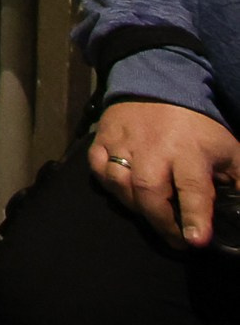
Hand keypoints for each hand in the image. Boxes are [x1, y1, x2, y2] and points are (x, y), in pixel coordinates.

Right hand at [91, 100, 239, 246]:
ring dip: (135, 206)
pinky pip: (97, 168)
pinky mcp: (103, 138)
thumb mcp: (229, 151)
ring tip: (152, 215)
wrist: (159, 84)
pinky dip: (108, 185)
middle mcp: (154, 149)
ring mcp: (124, 143)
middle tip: (177, 241)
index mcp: (189, 152)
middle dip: (161, 222)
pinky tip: (124, 192)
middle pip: (149, 191)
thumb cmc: (198, 126)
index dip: (195, 216)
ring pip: (120, 184)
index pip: (192, 188)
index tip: (196, 240)